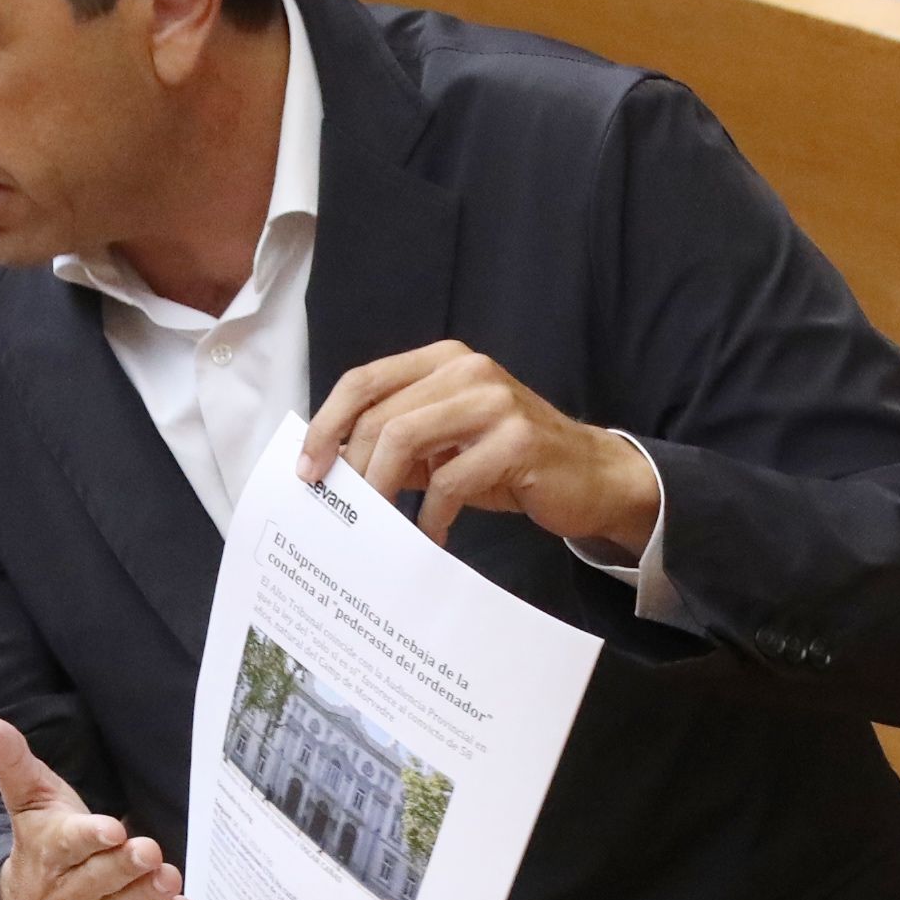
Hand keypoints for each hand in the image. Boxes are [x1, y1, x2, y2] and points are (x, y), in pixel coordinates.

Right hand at [0, 711, 189, 899]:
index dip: (90, 838)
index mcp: (49, 850)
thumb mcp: (26, 795)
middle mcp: (69, 891)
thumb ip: (6, 755)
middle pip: (100, 879)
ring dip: (148, 896)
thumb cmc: (41, 839)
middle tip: (149, 851)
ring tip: (168, 877)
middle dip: (126, 866)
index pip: (68, 844)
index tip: (113, 829)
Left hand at [298, 341, 662, 552]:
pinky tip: (429, 537)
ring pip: (404, 439)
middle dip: (351, 469)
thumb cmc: (510, 461)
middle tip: (344, 512)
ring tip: (379, 526)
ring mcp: (494, 402)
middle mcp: (467, 370)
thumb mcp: (447, 444)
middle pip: (379, 415)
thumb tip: (332, 466)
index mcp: (443, 361)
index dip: (327, 424)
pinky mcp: (516, 441)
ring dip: (381, 491)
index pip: (364, 380)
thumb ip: (397, 443)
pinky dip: (429, 517)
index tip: (308, 470)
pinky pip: (448, 481)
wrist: (590, 476)